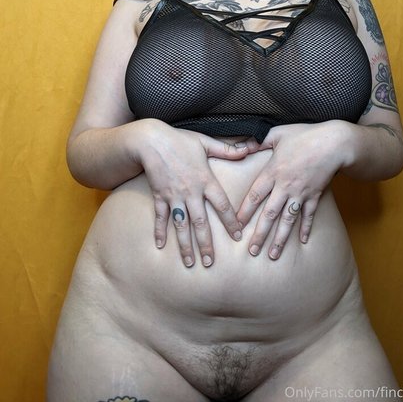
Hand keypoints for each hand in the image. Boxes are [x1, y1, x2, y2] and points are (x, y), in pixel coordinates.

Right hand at [135, 120, 255, 267]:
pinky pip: (160, 217)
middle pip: (201, 223)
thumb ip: (228, 149)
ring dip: (185, 245)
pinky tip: (160, 246)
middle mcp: (191, 192)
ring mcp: (174, 196)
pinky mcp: (160, 196)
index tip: (238, 237)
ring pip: (181, 226)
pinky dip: (159, 231)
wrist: (151, 140)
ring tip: (190, 263)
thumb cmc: (180, 140)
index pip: (223, 205)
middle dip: (206, 244)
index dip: (231, 222)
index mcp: (206, 180)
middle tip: (210, 262)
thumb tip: (250, 147)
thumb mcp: (206, 142)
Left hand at [236, 122, 346, 259]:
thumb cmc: (305, 135)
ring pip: (287, 220)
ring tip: (273, 255)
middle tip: (252, 251)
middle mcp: (284, 186)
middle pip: (269, 214)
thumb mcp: (277, 133)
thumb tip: (240, 145)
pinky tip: (302, 242)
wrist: (334, 142)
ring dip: (280, 239)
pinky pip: (308, 215)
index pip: (254, 196)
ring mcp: (300, 193)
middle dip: (260, 234)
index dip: (244, 212)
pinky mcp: (314, 195)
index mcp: (272, 171)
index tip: (235, 227)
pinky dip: (305, 228)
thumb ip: (258, 141)